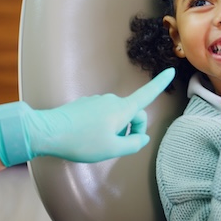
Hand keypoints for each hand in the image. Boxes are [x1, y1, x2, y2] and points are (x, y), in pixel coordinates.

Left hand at [0, 68, 174, 164]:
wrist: (49, 131)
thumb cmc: (82, 141)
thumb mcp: (112, 149)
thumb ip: (133, 143)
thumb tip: (142, 137)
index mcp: (122, 109)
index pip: (146, 95)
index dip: (160, 85)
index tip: (171, 72)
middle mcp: (112, 101)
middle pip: (133, 112)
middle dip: (132, 128)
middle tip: (119, 146)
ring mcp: (98, 101)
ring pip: (117, 115)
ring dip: (116, 129)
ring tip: (98, 144)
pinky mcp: (86, 105)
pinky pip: (103, 115)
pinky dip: (103, 126)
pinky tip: (88, 137)